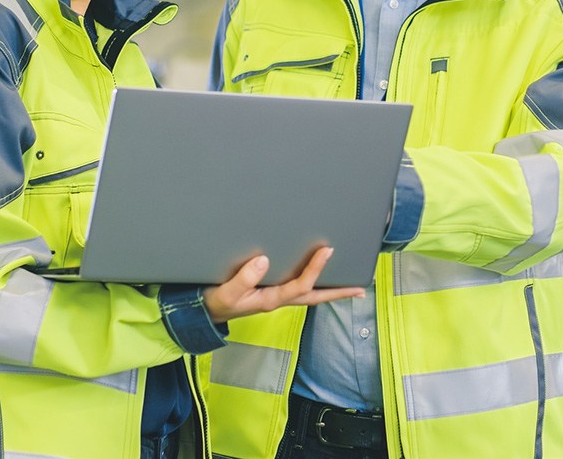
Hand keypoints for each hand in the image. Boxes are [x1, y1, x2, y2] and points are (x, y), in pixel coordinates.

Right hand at [201, 247, 365, 323]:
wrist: (202, 312)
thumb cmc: (214, 301)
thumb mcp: (225, 293)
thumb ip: (243, 279)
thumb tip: (264, 260)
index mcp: (269, 299)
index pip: (300, 286)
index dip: (315, 269)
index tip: (327, 251)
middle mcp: (277, 299)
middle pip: (314, 297)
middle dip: (337, 293)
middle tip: (360, 289)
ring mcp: (275, 297)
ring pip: (308, 294)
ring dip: (329, 290)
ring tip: (349, 285)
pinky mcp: (269, 293)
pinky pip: (297, 289)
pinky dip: (312, 285)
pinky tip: (318, 279)